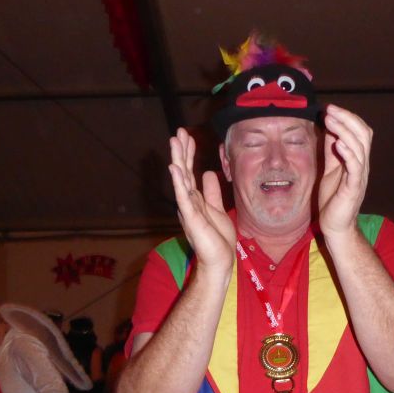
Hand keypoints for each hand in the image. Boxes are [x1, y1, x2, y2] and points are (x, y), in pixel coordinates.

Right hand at [170, 128, 234, 275]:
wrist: (220, 261)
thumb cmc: (217, 239)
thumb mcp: (217, 209)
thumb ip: (211, 192)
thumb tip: (207, 173)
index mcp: (194, 199)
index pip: (190, 172)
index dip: (189, 154)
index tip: (188, 136)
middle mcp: (188, 202)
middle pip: (184, 171)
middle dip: (182, 151)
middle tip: (179, 131)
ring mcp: (188, 209)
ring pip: (181, 180)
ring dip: (178, 160)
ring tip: (174, 142)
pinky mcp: (191, 218)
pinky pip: (183, 197)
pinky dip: (178, 182)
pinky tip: (174, 168)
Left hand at [317, 105, 371, 239]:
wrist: (335, 226)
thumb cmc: (333, 198)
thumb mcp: (331, 168)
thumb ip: (332, 150)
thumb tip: (330, 128)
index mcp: (358, 159)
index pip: (360, 131)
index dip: (348, 117)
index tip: (330, 108)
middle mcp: (362, 165)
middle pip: (363, 134)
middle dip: (347, 118)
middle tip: (330, 109)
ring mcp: (360, 176)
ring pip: (360, 147)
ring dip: (344, 131)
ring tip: (330, 120)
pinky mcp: (354, 188)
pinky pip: (355, 168)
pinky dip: (348, 153)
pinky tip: (339, 143)